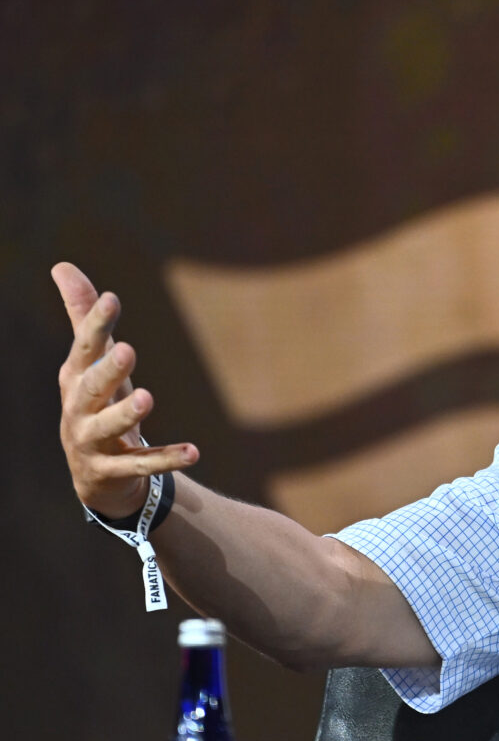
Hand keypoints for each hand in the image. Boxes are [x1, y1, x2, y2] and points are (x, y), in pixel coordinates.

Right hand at [53, 262, 198, 517]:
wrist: (95, 475)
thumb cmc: (97, 404)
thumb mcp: (91, 363)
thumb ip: (83, 318)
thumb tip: (61, 265)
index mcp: (76, 378)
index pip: (85, 347)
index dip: (96, 323)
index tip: (112, 297)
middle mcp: (78, 409)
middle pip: (91, 387)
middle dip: (108, 369)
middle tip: (128, 350)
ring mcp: (92, 442)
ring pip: (108, 427)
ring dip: (126, 414)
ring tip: (148, 398)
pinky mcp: (112, 471)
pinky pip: (140, 465)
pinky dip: (166, 459)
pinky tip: (195, 452)